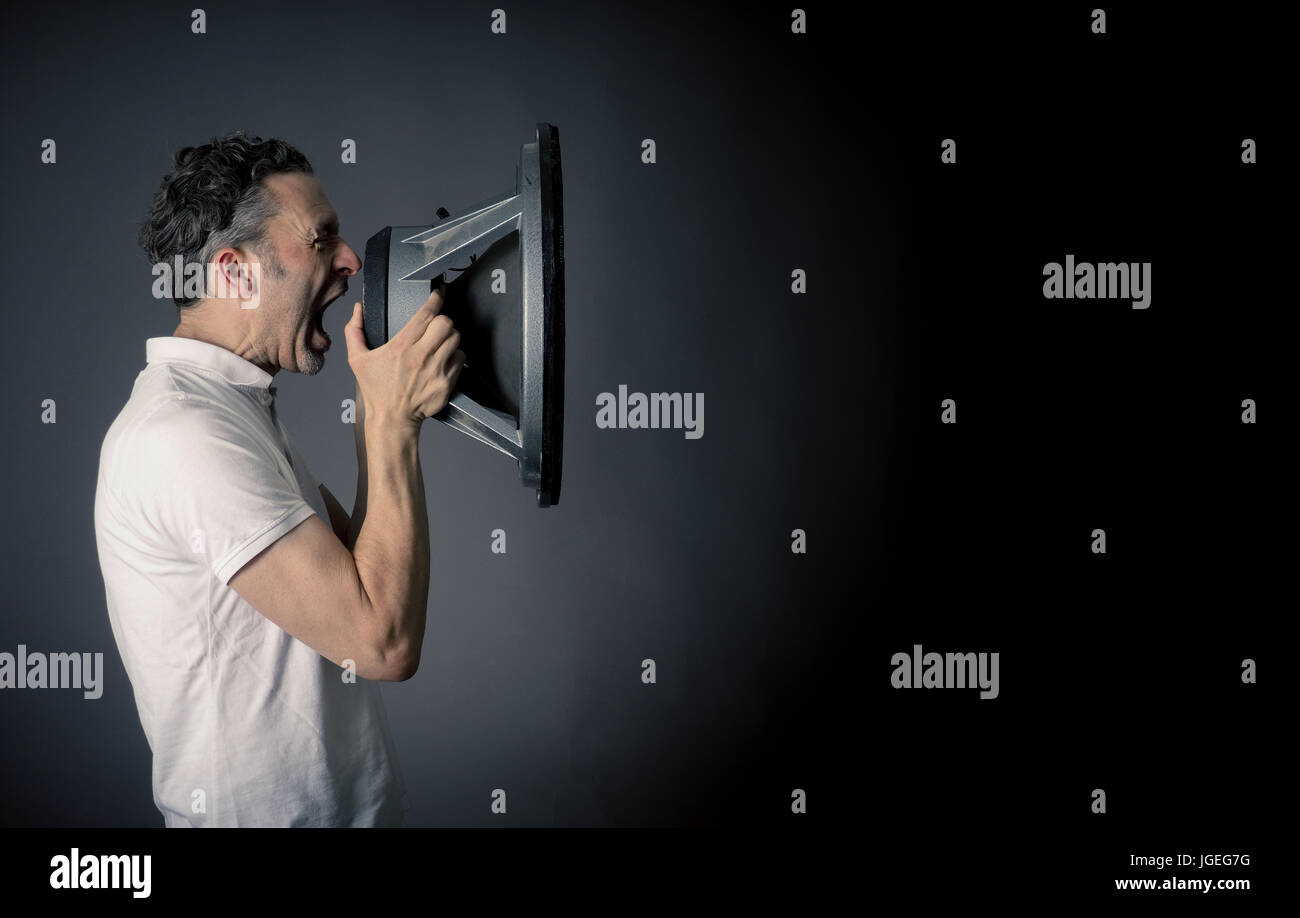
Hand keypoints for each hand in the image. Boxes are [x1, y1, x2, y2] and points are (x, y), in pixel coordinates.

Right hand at [343, 285, 466, 432]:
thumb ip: (354, 331)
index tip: (439, 293)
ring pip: (456, 339)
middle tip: (436, 324)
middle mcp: (421, 357)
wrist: (393, 419)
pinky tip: (443, 359)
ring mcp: (437, 370)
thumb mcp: (357, 359)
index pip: (426, 314)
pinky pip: (460, 359)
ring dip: (449, 337)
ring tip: (439, 342)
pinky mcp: (448, 382)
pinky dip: (454, 355)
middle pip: (446, 324)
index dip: (436, 298)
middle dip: (443, 319)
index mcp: (401, 347)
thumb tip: (357, 309)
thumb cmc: (376, 390)